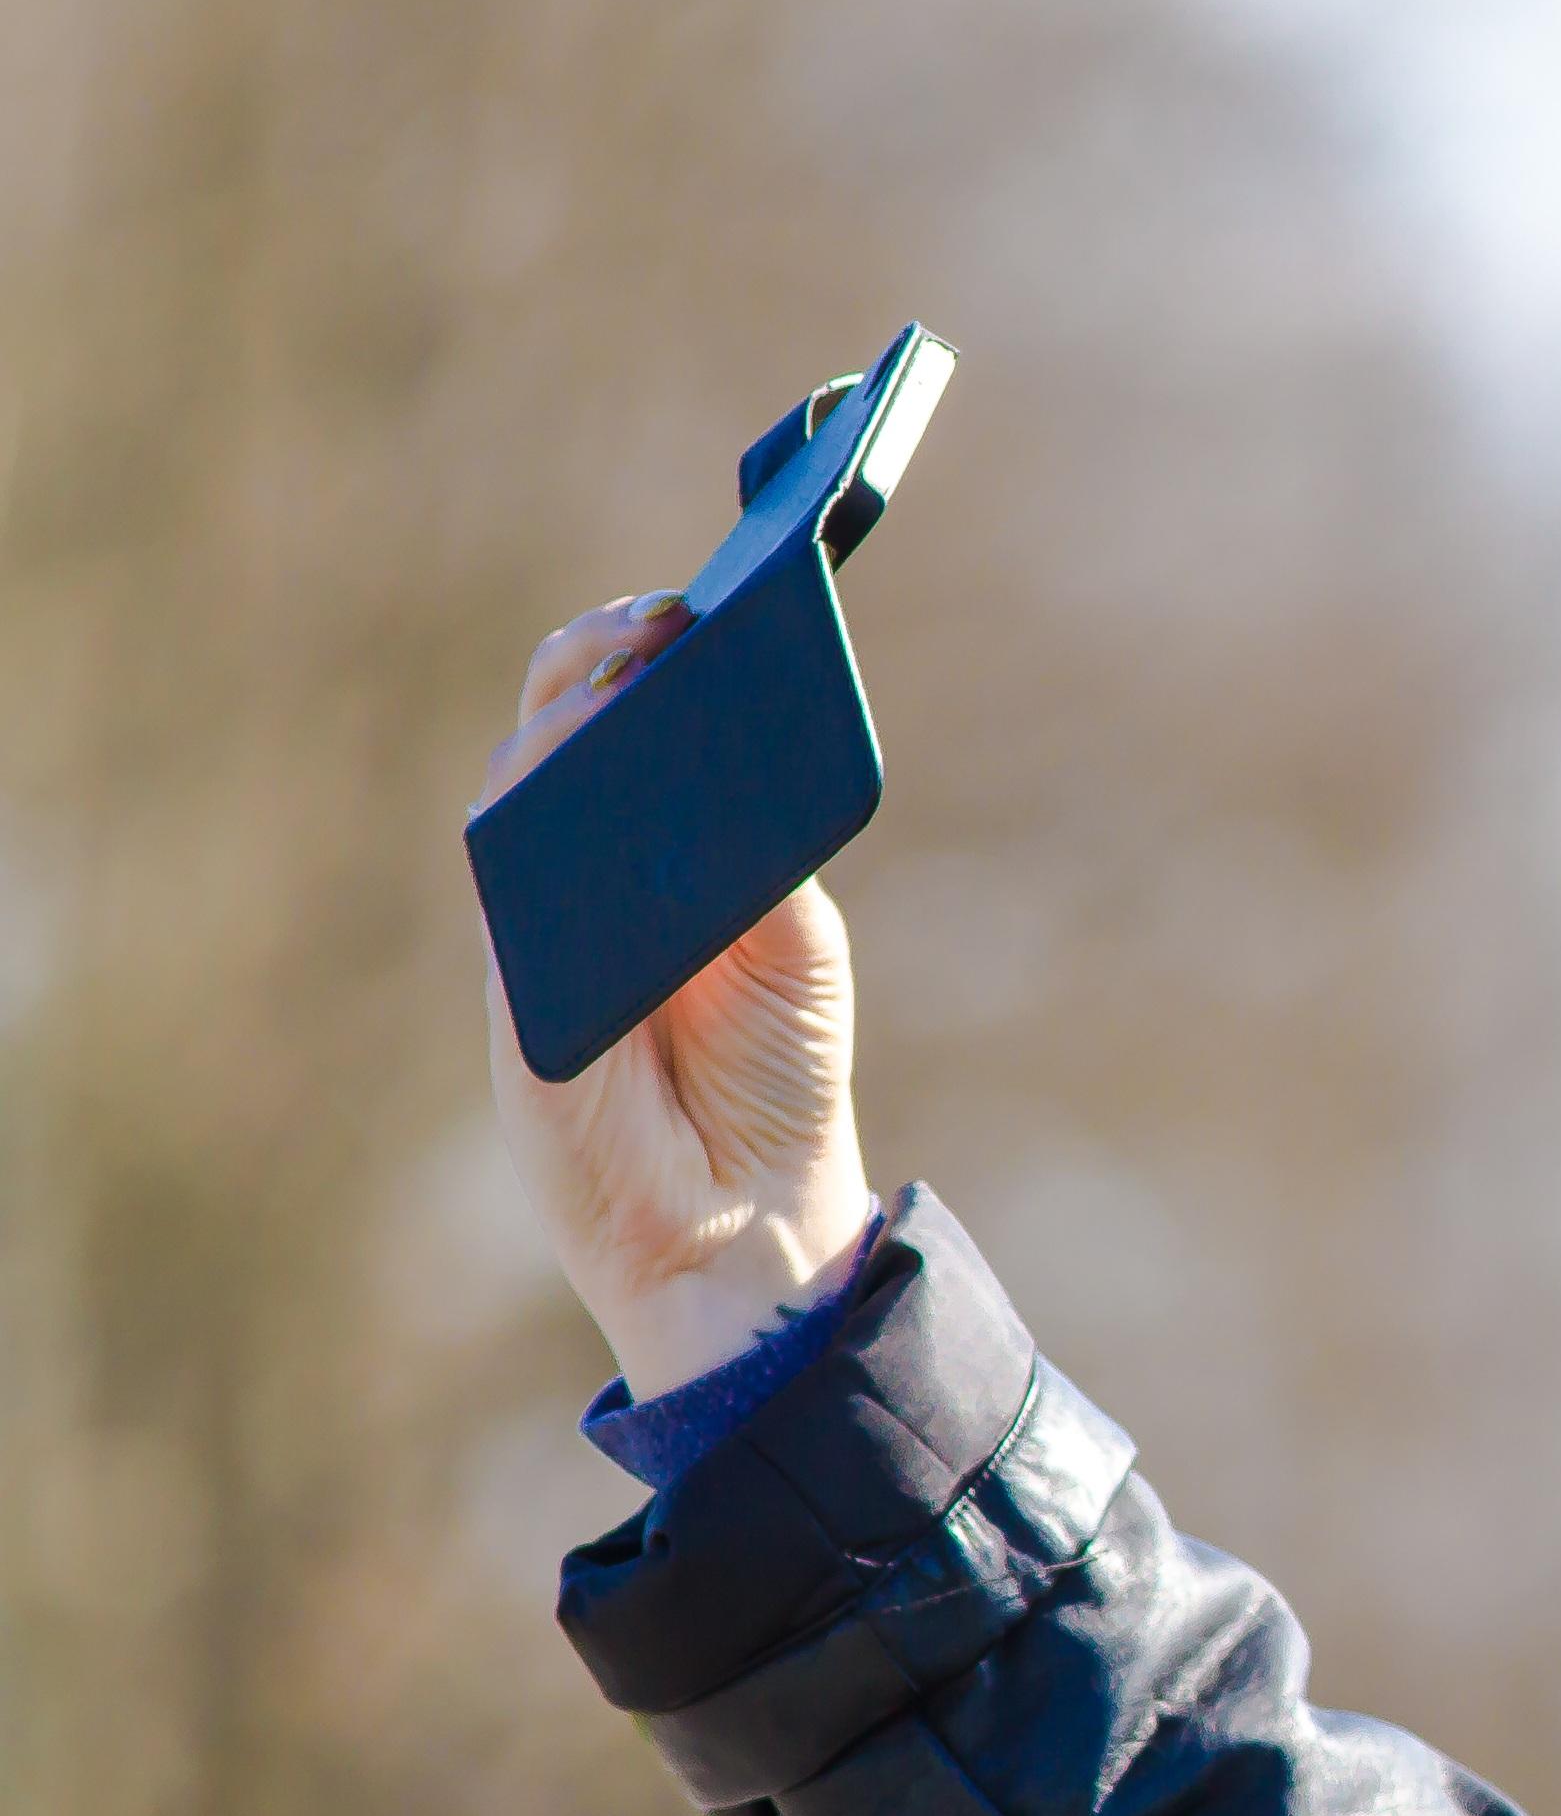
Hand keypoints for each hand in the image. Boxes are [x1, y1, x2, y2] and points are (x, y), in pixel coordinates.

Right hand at [478, 590, 877, 1399]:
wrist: (747, 1213)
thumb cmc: (774, 1074)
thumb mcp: (794, 944)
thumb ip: (761, 859)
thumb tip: (724, 761)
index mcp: (648, 848)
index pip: (622, 720)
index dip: (640, 652)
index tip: (690, 603)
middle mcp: (576, 871)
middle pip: (555, 731)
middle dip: (595, 660)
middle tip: (656, 622)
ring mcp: (531, 926)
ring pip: (516, 793)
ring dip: (565, 724)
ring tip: (626, 675)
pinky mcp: (512, 991)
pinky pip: (511, 894)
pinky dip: (544, 835)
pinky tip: (591, 789)